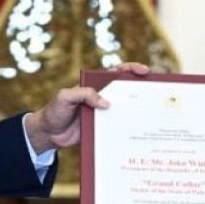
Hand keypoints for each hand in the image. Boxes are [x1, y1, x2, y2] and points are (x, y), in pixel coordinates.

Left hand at [24, 62, 151, 151]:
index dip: (131, 69)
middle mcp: (102, 98)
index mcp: (95, 85)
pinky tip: (140, 133)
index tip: (144, 71)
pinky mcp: (104, 128)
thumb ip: (83, 95)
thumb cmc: (54, 111)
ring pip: (125, 109)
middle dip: (143, 88)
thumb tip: (106, 103)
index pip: (115, 73)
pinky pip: (119, 126)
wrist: (48, 134)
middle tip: (156, 90)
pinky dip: (129, 128)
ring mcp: (104, 113)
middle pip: (126, 90)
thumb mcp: (65, 97)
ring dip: (139, 110)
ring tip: (154, 112)